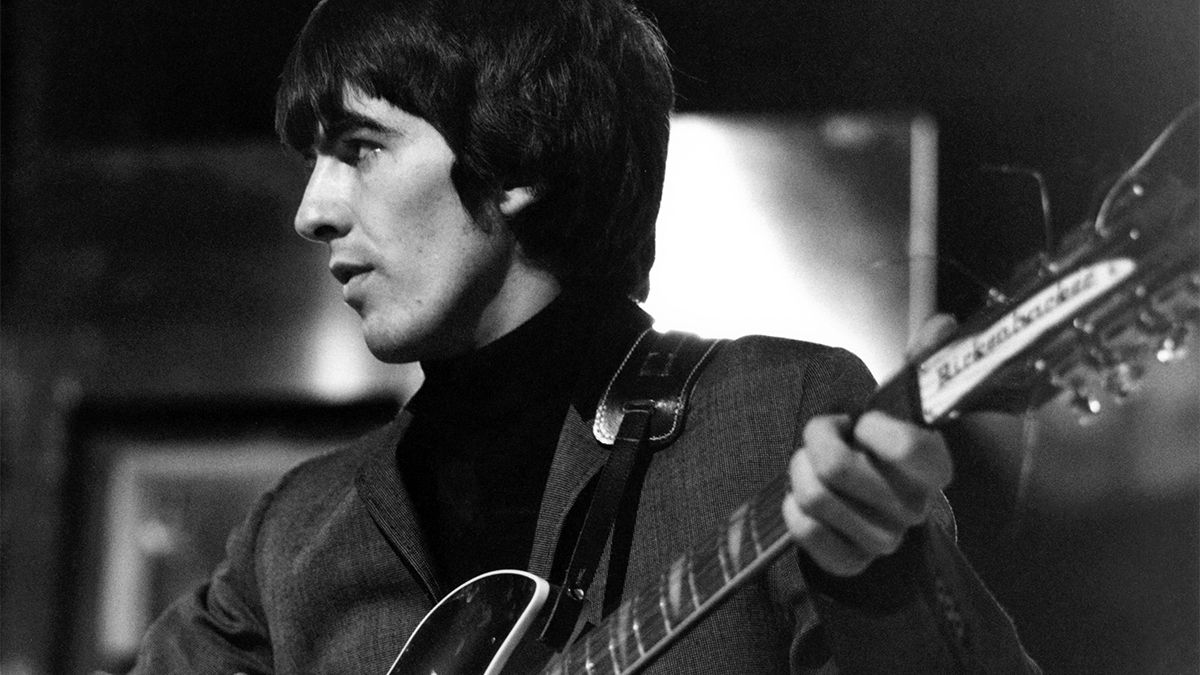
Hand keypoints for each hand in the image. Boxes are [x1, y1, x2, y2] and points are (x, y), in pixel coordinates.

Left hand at [781, 314, 957, 576]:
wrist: (871, 508)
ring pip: (813, 495)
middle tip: (824, 438)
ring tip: (812, 466)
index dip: (872, 428)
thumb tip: (943, 323)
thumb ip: (921, 364)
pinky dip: (792, 508)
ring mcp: (883, 540)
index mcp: (934, 469)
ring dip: (799, 471)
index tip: (863, 422)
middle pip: (838, 468)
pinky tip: (804, 499)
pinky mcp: (850, 563)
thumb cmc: (881, 449)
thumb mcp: (901, 406)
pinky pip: (804, 530)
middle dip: (816, 441)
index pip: (907, 448)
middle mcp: (913, 508)